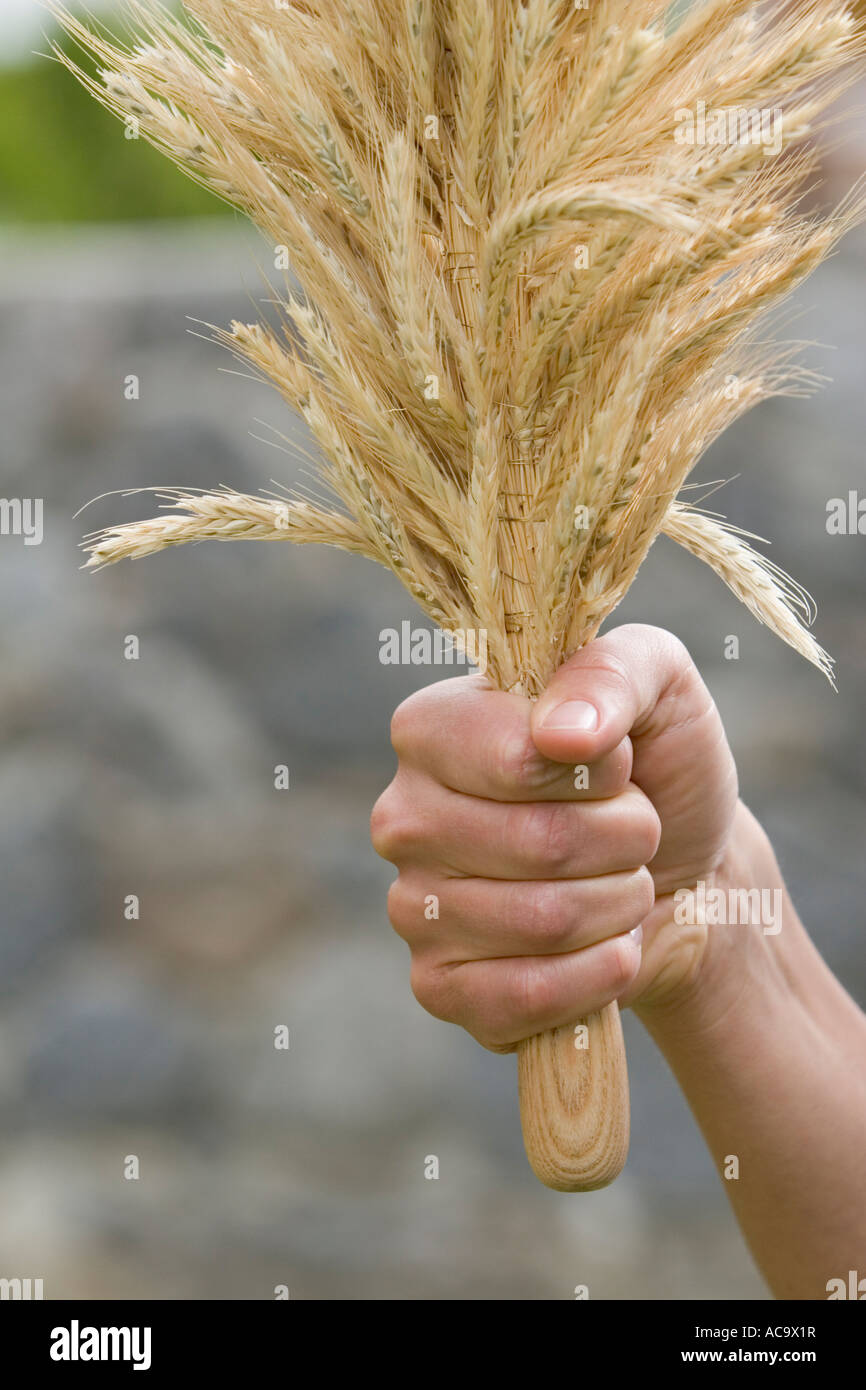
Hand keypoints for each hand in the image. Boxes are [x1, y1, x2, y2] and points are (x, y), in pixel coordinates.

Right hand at [370, 624, 739, 1050]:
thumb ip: (609, 675)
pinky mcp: (438, 987)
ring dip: (620, 903)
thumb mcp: (656, 683)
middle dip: (626, 840)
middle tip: (637, 831)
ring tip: (622, 882)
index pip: (518, 758)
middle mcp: (403, 815)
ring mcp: (411, 907)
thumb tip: (559, 734)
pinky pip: (528, 996)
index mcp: (432, 727)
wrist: (684, 872)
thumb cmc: (655, 767)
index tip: (619, 764)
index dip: (602, 769)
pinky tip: (609, 947)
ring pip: (544, 922)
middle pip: (541, 844)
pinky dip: (599, 973)